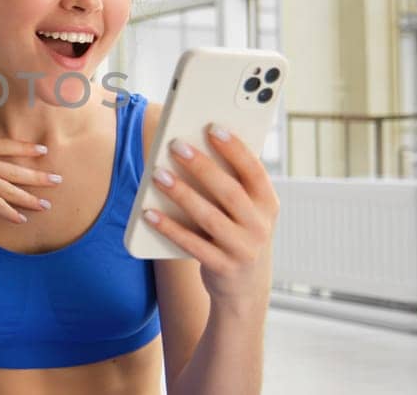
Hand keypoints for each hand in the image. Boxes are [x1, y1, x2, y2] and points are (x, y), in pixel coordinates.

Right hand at [0, 129, 62, 223]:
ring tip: (47, 205)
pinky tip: (23, 219)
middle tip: (58, 180)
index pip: (7, 146)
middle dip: (39, 176)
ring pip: (13, 189)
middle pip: (17, 169)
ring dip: (31, 198)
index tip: (42, 150)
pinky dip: (11, 213)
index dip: (26, 148)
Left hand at [141, 124, 278, 310]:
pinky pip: (192, 245)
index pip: (254, 170)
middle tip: (176, 145)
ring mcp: (243, 249)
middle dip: (202, 166)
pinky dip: (169, 228)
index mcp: (268, 203)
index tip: (213, 127)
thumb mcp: (246, 211)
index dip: (235, 148)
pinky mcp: (223, 267)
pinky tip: (148, 213)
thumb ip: (230, 185)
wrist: (245, 290)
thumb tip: (193, 148)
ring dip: (181, 194)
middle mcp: (260, 225)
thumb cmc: (238, 235)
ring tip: (158, 175)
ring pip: (209, 217)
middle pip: (229, 191)